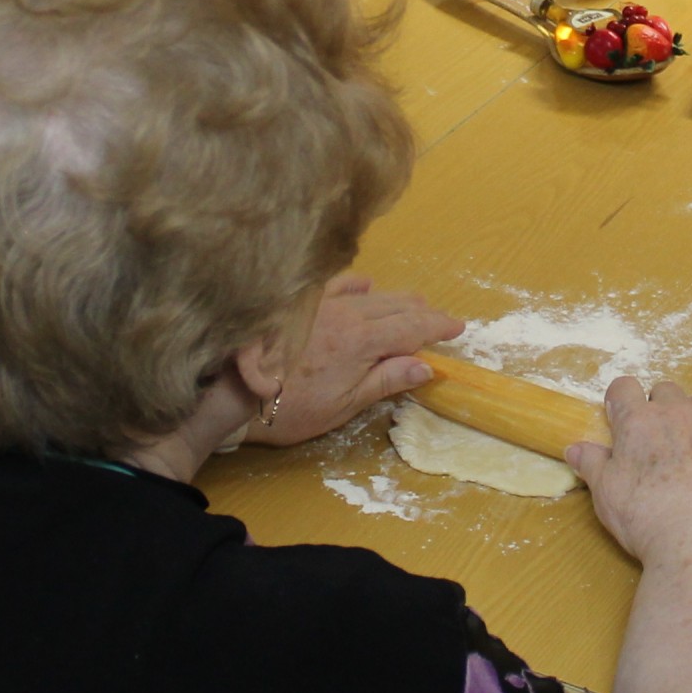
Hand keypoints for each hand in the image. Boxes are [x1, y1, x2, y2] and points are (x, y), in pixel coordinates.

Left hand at [246, 275, 461, 446]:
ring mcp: (322, 304)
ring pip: (372, 293)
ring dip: (397, 300)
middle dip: (423, 312)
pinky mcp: (301, 303)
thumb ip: (386, 381)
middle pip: (397, 305)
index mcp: (361, 342)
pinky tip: (366, 286)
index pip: (412, 327)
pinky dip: (360, 285)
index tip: (458, 327)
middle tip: (440, 320)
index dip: (438, 326)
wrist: (233, 392)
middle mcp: (347, 314)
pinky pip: (338, 284)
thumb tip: (427, 364)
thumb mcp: (343, 406)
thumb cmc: (291, 408)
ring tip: (414, 305)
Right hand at [566, 376, 691, 565]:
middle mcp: (677, 411)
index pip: (624, 387)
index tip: (624, 418)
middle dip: (663, 411)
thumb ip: (592, 465)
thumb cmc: (648, 521)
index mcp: (638, 421)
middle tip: (664, 448)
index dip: (623, 401)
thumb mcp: (607, 496)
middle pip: (666, 391)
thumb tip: (574, 448)